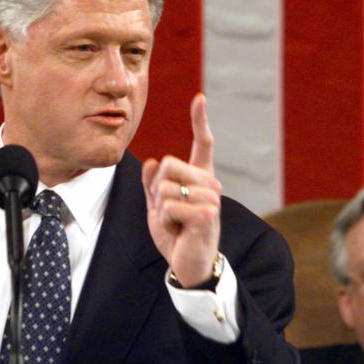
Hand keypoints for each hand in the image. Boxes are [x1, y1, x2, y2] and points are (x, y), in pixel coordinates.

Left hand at [141, 93, 221, 286]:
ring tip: (175, 224)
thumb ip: (152, 185)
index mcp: (200, 178)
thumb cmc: (176, 235)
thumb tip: (152, 162)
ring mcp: (211, 198)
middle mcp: (210, 184)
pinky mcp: (206, 214)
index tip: (200, 98)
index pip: (202, 144)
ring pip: (165, 187)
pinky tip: (178, 231)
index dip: (200, 120)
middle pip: (168, 165)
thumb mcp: (157, 207)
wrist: (188, 265)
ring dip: (160, 209)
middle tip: (169, 213)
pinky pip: (169, 205)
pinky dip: (165, 220)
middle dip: (157, 191)